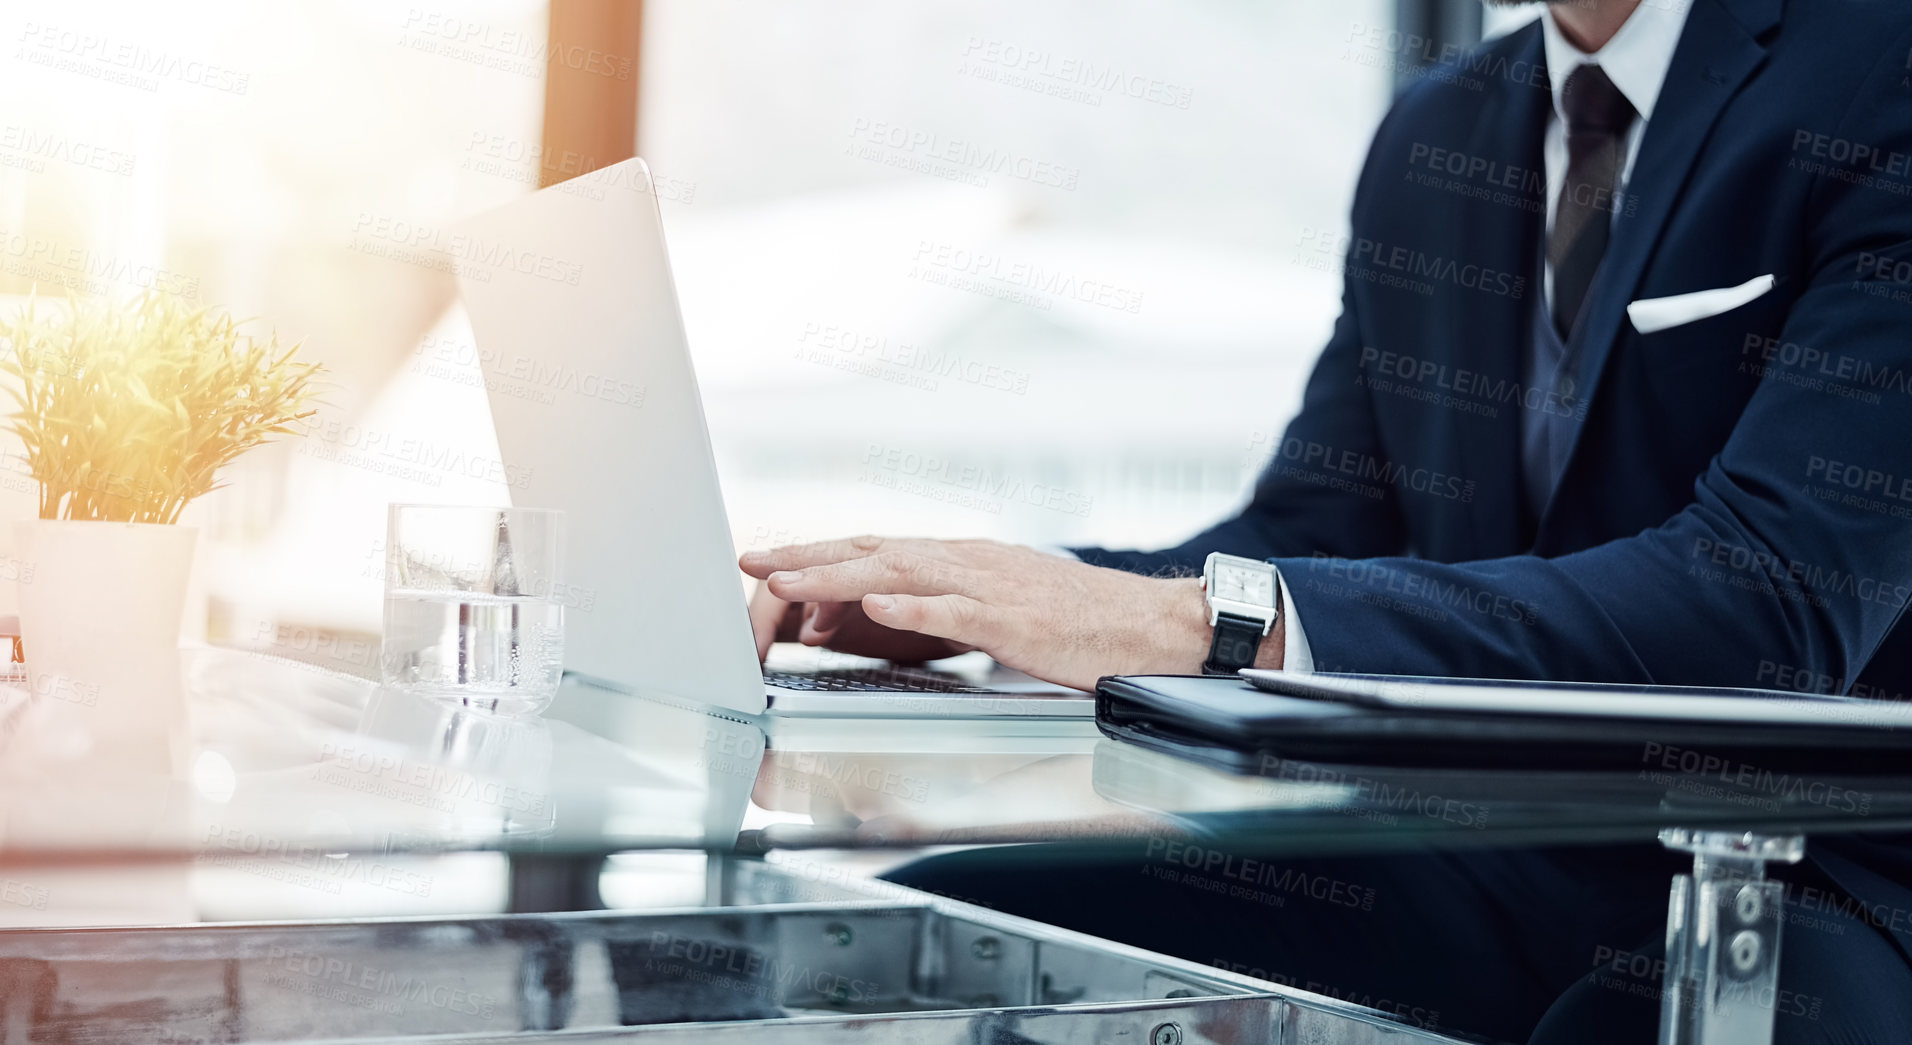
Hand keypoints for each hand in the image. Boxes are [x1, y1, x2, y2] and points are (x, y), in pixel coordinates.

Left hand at [739, 536, 1282, 690]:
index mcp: (959, 560)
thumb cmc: (1075, 626)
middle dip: (805, 556)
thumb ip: (933, 612)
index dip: (815, 555)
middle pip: (871, 550)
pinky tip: (877, 607)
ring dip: (837, 575)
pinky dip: (914, 607)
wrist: (1150, 626)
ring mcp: (989, 586)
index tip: (765, 563)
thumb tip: (867, 618)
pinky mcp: (1016, 619)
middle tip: (748, 563)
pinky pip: (957, 610)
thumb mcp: (993, 612)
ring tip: (787, 580)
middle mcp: (966, 561)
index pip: (872, 549)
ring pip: (899, 572)